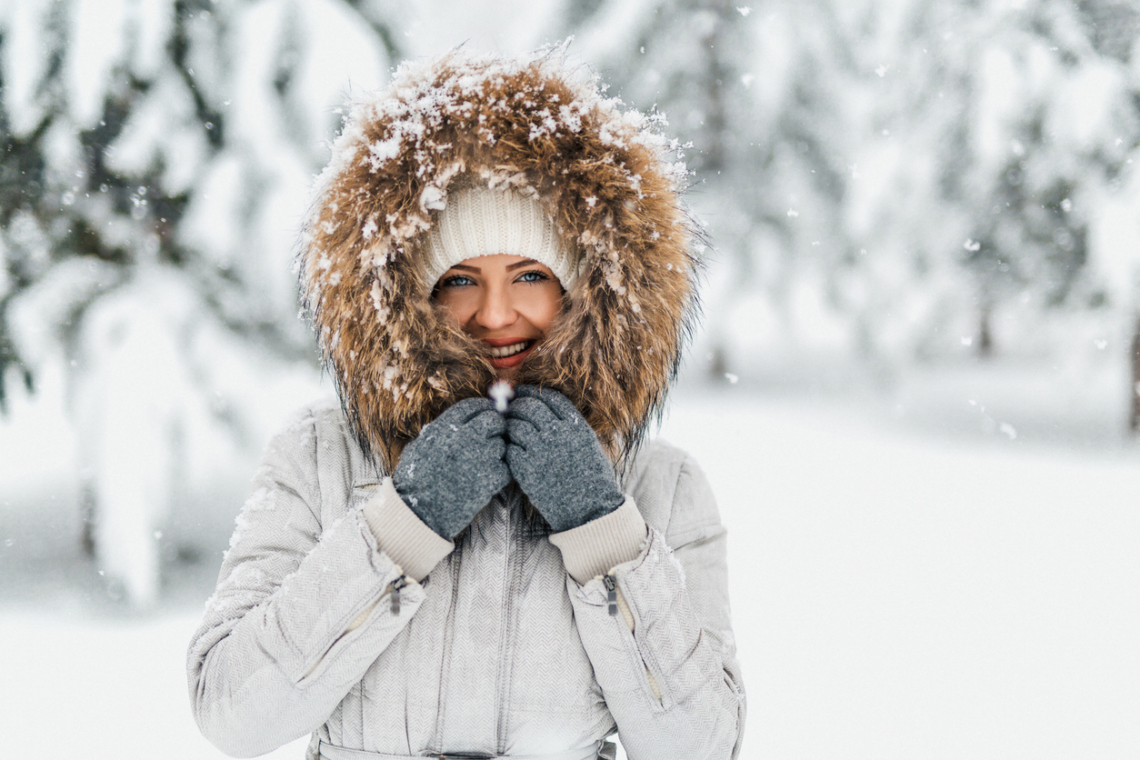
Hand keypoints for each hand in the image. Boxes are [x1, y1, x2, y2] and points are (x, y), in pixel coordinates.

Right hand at [393, 397, 510, 538]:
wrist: (418, 513)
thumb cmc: (415, 481)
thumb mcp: (419, 447)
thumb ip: (439, 430)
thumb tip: (459, 420)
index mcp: (444, 427)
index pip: (473, 406)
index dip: (482, 409)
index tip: (485, 415)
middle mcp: (463, 438)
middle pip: (494, 420)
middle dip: (495, 429)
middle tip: (490, 440)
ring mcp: (478, 457)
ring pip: (501, 445)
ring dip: (496, 454)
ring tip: (481, 467)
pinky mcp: (489, 479)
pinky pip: (506, 469)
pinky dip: (500, 475)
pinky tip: (485, 482)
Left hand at [505, 385, 624, 531]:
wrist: (589, 509)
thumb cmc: (591, 477)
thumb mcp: (588, 443)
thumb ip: (569, 424)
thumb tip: (545, 407)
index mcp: (575, 425)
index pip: (548, 397)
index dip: (532, 392)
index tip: (522, 393)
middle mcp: (558, 433)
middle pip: (529, 407)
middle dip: (516, 405)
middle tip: (509, 408)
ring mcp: (540, 451)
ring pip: (515, 425)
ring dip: (509, 425)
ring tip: (508, 430)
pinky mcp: (526, 469)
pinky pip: (509, 448)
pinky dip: (508, 446)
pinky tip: (511, 451)